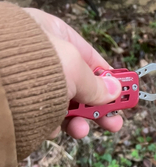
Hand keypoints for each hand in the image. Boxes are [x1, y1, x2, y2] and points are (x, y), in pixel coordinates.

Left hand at [24, 8, 122, 138]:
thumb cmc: (35, 63)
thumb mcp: (76, 69)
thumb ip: (97, 84)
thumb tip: (115, 91)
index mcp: (54, 34)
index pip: (88, 56)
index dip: (108, 78)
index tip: (123, 95)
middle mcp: (42, 55)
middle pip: (79, 85)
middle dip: (97, 108)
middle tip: (114, 124)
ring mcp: (30, 79)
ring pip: (63, 104)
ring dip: (76, 121)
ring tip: (80, 132)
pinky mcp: (20, 101)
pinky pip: (44, 114)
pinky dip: (51, 124)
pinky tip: (50, 128)